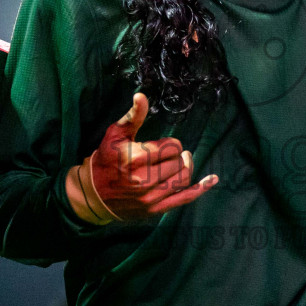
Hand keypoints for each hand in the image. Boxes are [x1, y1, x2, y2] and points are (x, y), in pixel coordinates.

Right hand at [87, 94, 216, 218]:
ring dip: (185, 167)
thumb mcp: (115, 135)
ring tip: (182, 161)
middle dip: (176, 155)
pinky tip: (212, 179)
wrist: (93, 194)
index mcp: (135, 158)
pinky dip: (201, 188)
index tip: (160, 145)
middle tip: (169, 154)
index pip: (171, 146)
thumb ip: (133, 116)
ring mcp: (150, 197)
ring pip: (183, 178)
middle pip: (178, 162)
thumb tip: (142, 96)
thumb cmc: (105, 160)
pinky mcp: (155, 210)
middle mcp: (144, 180)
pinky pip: (184, 198)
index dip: (169, 143)